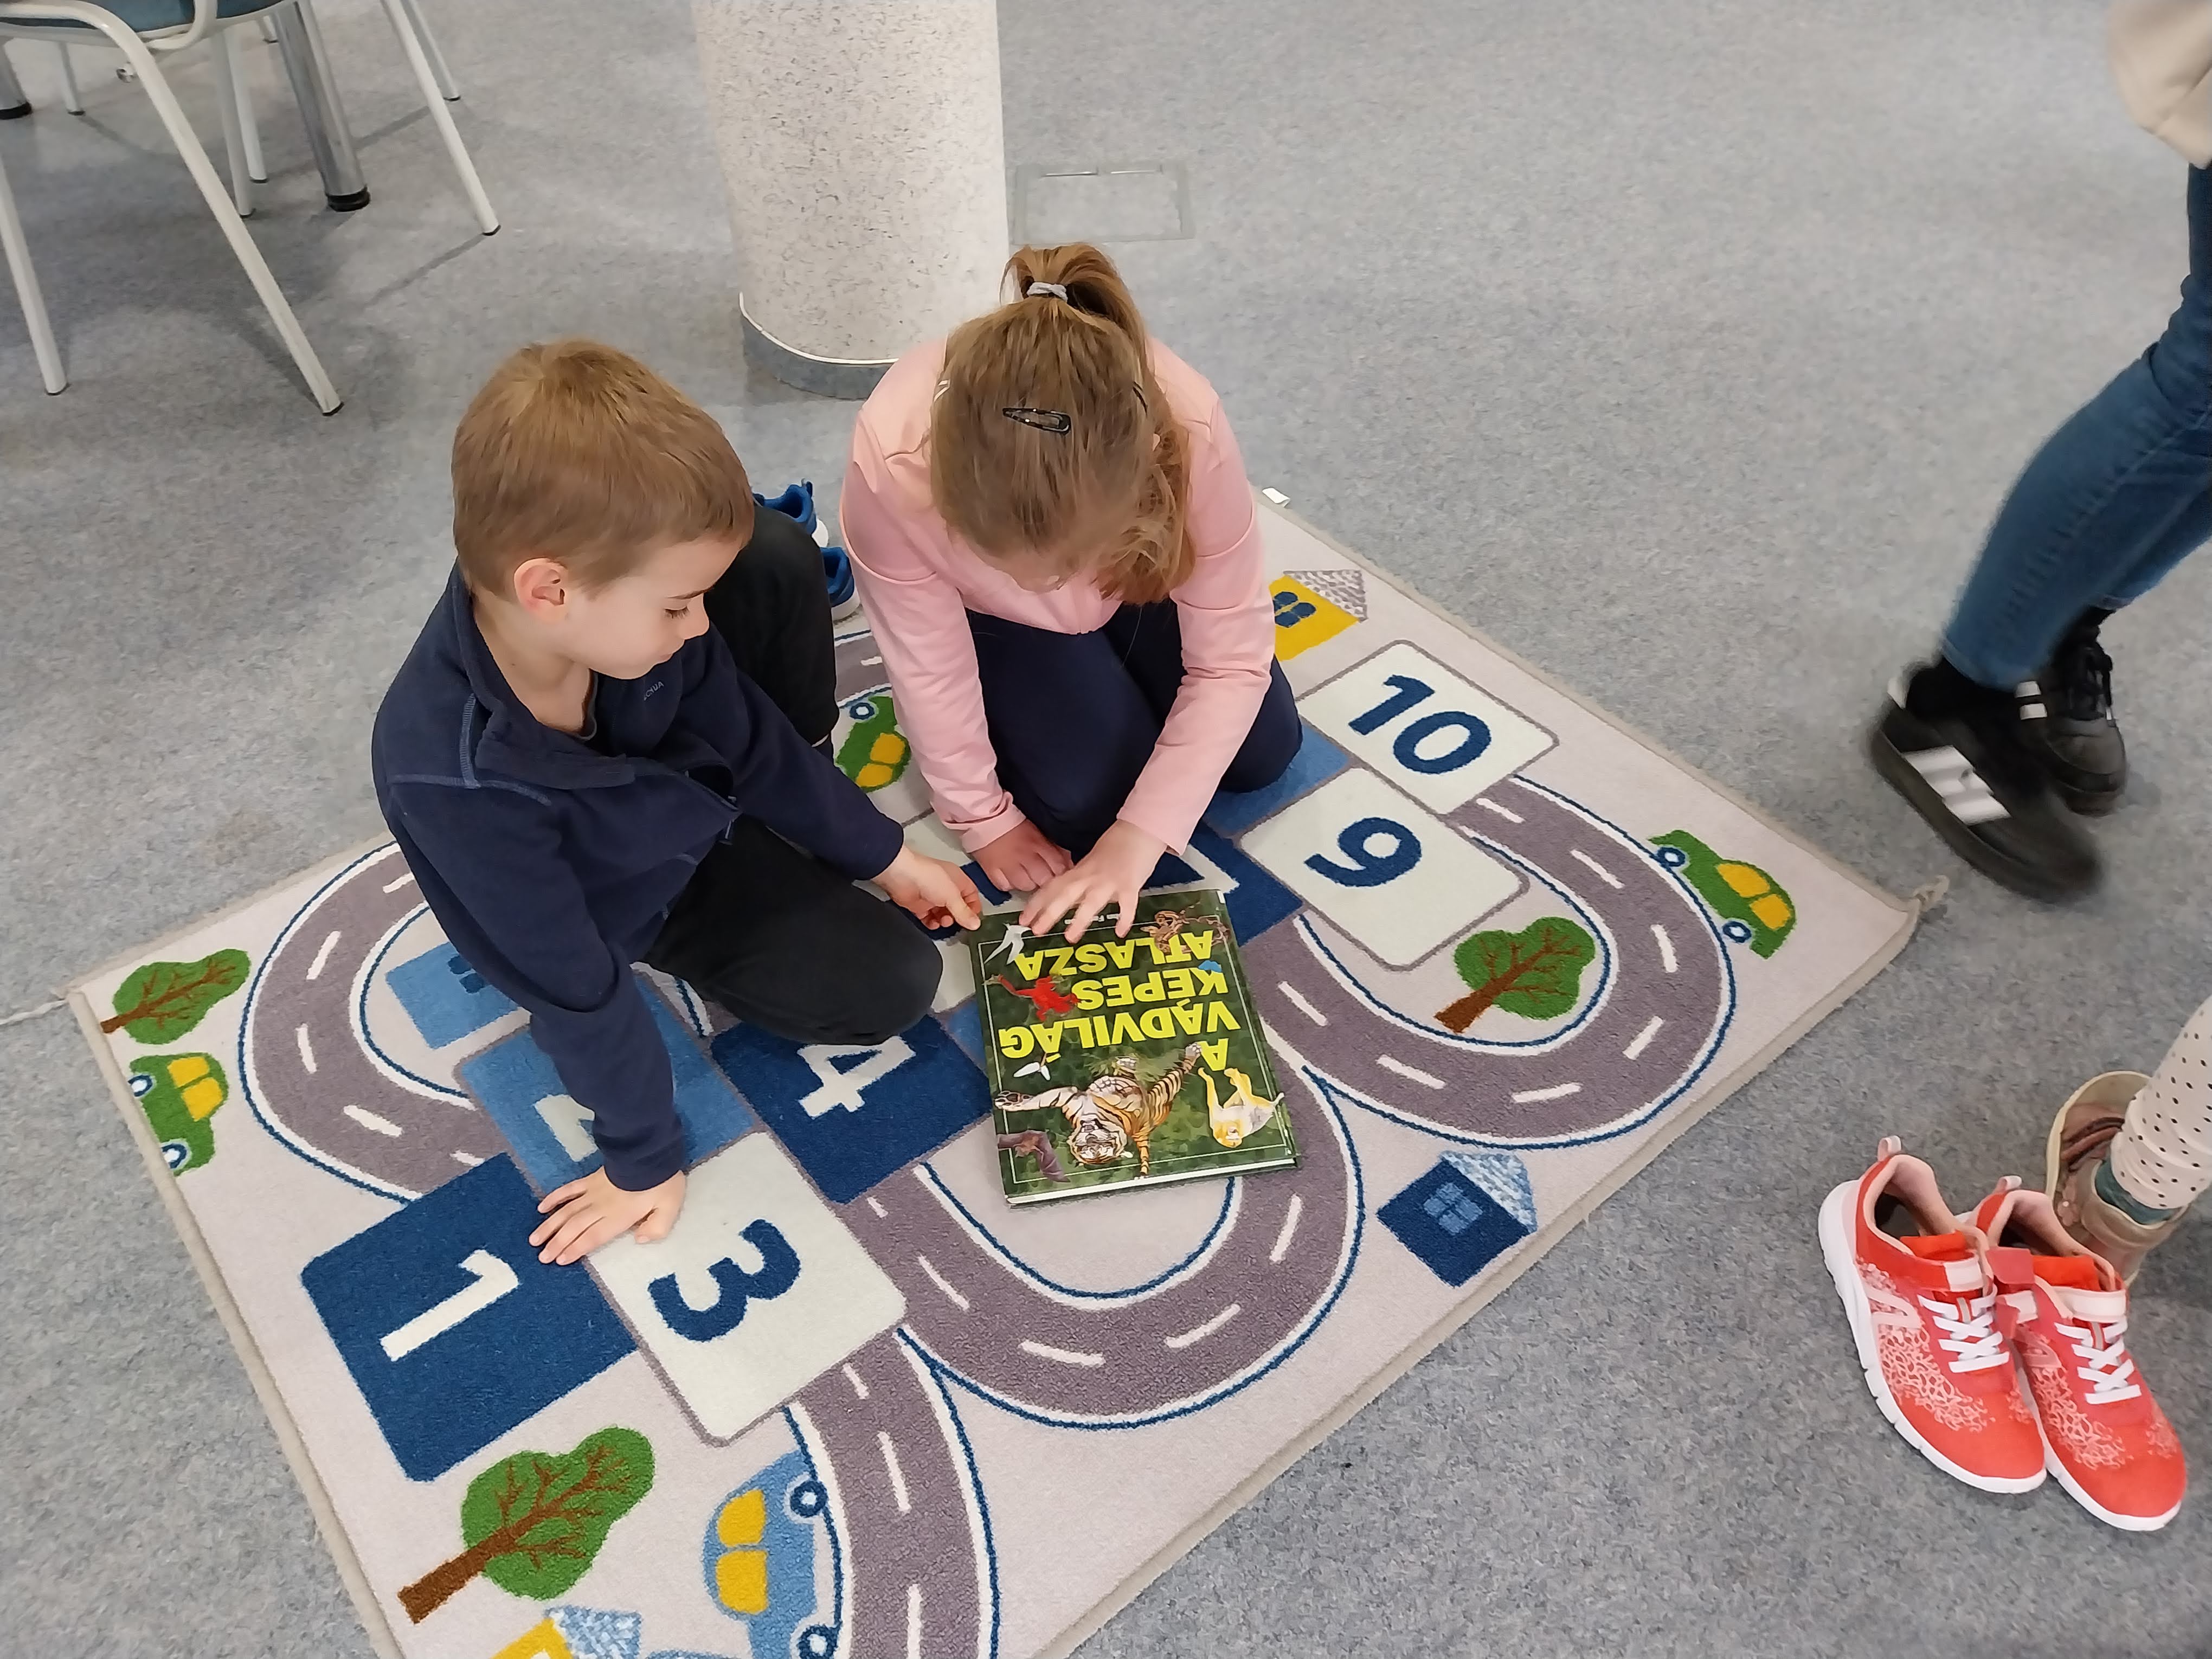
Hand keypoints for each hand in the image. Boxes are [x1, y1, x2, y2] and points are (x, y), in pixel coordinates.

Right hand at [529, 1168, 685, 1264]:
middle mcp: (601, 1207)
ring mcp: (593, 1192)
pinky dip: (554, 1198)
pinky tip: (541, 1208)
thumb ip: (656, 1228)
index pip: (592, 1237)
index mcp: (618, 1217)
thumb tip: (638, 1240)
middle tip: (541, 1257)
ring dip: (550, 1226)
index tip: (559, 1260)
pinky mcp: (591, 1179)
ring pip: (566, 1211)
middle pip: (574, 1228)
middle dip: (557, 1243)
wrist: (650, 1151)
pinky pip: (569, 1189)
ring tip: (534, 1240)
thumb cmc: (662, 1182)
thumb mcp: (669, 1208)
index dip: (576, 1249)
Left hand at [877, 843, 981, 930]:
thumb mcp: (952, 896)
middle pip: (957, 907)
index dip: (973, 908)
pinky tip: (932, 923)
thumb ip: (964, 912)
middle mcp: (945, 888)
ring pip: (943, 914)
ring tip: (943, 921)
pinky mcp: (919, 905)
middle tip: (956, 922)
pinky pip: (928, 918)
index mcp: (958, 880)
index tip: (973, 920)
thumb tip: (975, 924)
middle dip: (958, 917)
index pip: (971, 895)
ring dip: (945, 921)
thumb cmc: (927, 877)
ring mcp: (932, 896)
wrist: (901, 876)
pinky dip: (931, 923)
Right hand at [975, 820, 1071, 894]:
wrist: (985, 816)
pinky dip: (1009, 885)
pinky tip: (1010, 878)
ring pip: (1025, 886)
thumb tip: (1068, 864)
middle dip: (1045, 881)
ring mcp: (1007, 865)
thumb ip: (1054, 848)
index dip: (1061, 874)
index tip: (1059, 875)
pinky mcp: (992, 870)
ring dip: (1028, 884)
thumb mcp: (1038, 832)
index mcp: (1038, 844)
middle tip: (1042, 878)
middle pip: (1043, 879)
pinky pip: (1005, 886)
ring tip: (1025, 877)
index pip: (1058, 866)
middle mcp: (1025, 856)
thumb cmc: (1014, 823)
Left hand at [1021, 819, 1163, 940]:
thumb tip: (1068, 899)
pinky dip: (1124, 918)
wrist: (1140, 829)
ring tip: (1070, 938)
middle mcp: (1091, 876)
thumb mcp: (1092, 862)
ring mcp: (1110, 881)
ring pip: (1092, 901)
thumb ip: (1080, 880)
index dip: (1037, 904)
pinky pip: (1127, 904)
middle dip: (1049, 913)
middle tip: (1035, 931)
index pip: (1053, 888)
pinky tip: (1120, 933)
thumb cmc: (1117, 845)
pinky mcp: (1131, 884)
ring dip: (1080, 919)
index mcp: (1080, 871)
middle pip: (1066, 894)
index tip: (1023, 920)